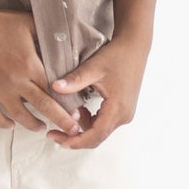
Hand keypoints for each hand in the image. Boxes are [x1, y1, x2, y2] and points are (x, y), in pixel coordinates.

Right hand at [0, 7, 82, 134]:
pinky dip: (3, 124)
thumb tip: (63, 33)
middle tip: (73, 130)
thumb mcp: (27, 22)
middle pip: (43, 106)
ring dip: (33, 125)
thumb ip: (46, 31)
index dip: (66, 102)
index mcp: (29, 65)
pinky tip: (11, 125)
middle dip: (61, 120)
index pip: (53, 89)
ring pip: (20, 116)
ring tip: (41, 127)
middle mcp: (16, 81)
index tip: (76, 111)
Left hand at [46, 33, 148, 148]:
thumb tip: (54, 87)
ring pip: (99, 130)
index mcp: (118, 108)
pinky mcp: (122, 108)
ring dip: (81, 126)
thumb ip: (75, 80)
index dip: (76, 141)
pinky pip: (103, 122)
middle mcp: (124, 115)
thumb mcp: (94, 67)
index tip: (59, 140)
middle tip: (53, 133)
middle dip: (75, 137)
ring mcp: (124, 113)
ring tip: (65, 112)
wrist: (134, 46)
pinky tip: (78, 108)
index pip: (95, 135)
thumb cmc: (118, 55)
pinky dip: (89, 119)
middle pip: (97, 137)